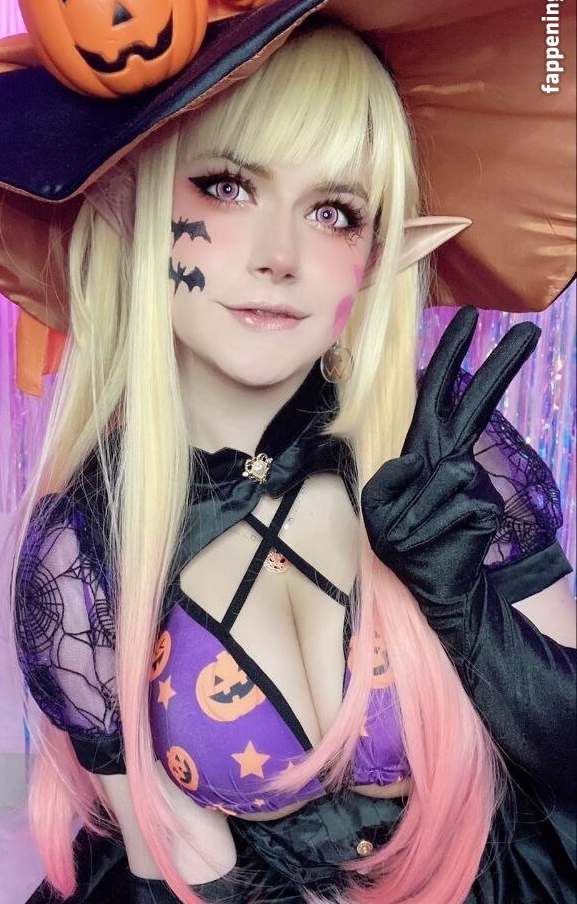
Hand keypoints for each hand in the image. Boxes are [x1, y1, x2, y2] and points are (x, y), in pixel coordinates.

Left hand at [360, 306, 539, 611]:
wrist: (435, 585)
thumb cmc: (403, 545)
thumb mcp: (376, 513)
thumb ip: (383, 484)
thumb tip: (412, 462)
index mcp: (423, 447)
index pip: (436, 393)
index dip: (449, 355)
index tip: (468, 318)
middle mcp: (449, 456)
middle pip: (475, 404)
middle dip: (499, 367)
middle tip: (527, 331)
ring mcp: (470, 479)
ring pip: (448, 477)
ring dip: (419, 514)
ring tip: (413, 537)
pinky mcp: (485, 504)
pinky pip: (455, 506)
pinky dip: (432, 528)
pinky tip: (435, 543)